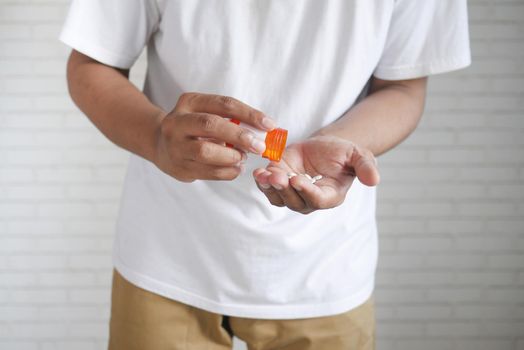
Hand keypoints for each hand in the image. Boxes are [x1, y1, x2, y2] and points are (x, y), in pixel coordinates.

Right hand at [154, 92, 275, 181]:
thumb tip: (265, 130)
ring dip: (232, 156)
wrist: (160, 145)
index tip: (269, 124)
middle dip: (240, 136)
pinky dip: (227, 172)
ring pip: (206, 152)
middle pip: (211, 125)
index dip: (249, 114)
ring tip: (243, 158)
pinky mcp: (179, 167)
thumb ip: (232, 119)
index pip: (224, 104)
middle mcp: (177, 122)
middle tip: (259, 146)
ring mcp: (175, 146)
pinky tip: (236, 168)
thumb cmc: (194, 128)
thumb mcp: (207, 114)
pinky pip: (208, 172)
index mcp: (189, 102)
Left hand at [253, 135, 379, 213]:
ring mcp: (293, 194)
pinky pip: (269, 190)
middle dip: (284, 189)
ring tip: (264, 174)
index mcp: (331, 195)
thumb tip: (374, 180)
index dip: (307, 192)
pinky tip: (259, 173)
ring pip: (279, 198)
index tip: (296, 180)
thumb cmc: (343, 153)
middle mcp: (311, 199)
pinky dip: (262, 183)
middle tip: (277, 176)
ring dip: (270, 188)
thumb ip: (365, 167)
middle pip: (295, 202)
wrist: (325, 147)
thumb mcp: (358, 155)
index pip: (318, 200)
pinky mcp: (280, 184)